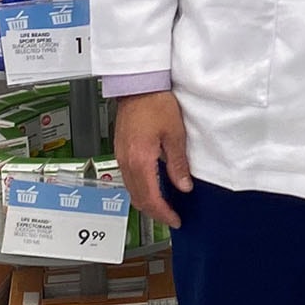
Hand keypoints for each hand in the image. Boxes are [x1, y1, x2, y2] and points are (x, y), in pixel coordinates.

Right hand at [114, 90, 192, 229]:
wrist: (138, 85)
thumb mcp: (174, 134)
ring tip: (163, 205)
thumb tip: (184, 186)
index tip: (175, 219)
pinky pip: (128, 178)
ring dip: (147, 202)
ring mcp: (121, 156)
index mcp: (140, 160)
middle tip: (171, 217)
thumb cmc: (155, 103)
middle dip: (155, 212)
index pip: (151, 198)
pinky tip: (152, 186)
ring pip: (131, 190)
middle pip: (138, 198)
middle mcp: (127, 162)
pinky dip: (140, 188)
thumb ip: (178, 163)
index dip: (163, 213)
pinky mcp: (121, 150)